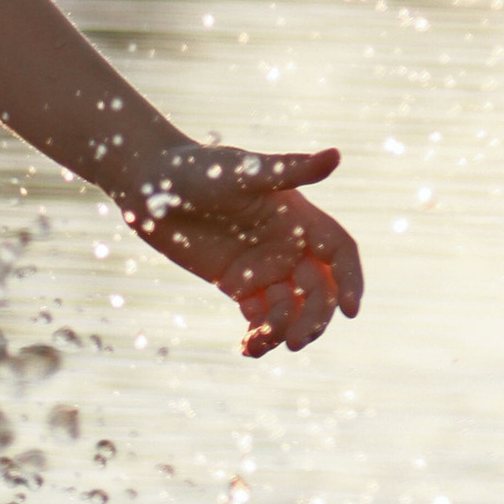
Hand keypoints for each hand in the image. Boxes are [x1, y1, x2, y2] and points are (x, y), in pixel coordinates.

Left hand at [117, 141, 363, 358]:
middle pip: (320, 290)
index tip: (351, 311)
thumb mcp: (244, 172)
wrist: (152, 186)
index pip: (339, 253)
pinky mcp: (238, 285)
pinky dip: (258, 336)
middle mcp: (288, 245)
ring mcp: (264, 268)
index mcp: (299, 218)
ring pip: (291, 309)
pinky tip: (247, 348)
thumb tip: (337, 155)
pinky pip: (259, 317)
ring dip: (285, 331)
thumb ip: (290, 170)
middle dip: (315, 318)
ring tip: (259, 343)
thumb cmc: (200, 168)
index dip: (351, 280)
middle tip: (296, 342)